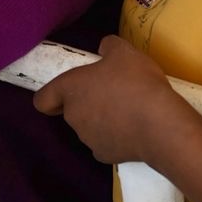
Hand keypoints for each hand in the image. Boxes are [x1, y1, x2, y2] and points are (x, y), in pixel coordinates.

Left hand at [33, 34, 192, 165]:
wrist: (159, 123)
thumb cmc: (135, 82)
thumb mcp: (124, 52)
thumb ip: (108, 46)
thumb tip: (103, 49)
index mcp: (70, 89)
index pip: (42, 99)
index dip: (50, 96)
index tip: (66, 93)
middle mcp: (73, 116)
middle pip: (71, 111)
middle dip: (87, 103)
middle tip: (112, 92)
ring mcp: (88, 139)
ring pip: (89, 128)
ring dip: (102, 120)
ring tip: (129, 110)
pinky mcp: (105, 155)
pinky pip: (106, 143)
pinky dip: (116, 138)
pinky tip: (134, 129)